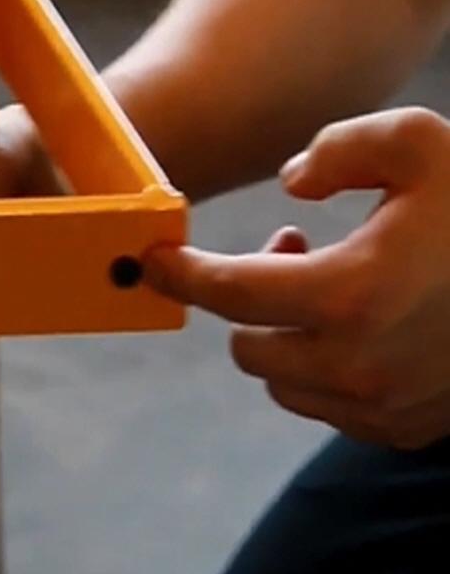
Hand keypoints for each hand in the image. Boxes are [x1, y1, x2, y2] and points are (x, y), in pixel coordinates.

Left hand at [144, 107, 449, 448]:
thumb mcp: (421, 142)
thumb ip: (339, 149)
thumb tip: (288, 187)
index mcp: (350, 293)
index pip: (225, 293)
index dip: (179, 273)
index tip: (151, 261)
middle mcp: (358, 366)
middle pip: (245, 346)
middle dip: (249, 299)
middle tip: (290, 246)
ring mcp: (384, 408)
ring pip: (282, 381)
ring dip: (286, 333)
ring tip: (332, 280)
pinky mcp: (407, 430)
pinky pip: (326, 406)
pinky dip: (323, 366)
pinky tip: (363, 324)